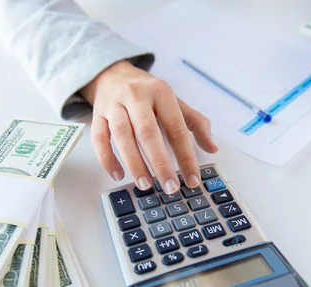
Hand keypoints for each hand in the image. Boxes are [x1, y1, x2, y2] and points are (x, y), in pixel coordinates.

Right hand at [80, 60, 217, 193]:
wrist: (112, 74)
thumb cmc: (147, 93)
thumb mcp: (174, 101)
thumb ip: (195, 123)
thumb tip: (213, 147)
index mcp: (161, 92)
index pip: (176, 128)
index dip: (185, 156)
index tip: (192, 179)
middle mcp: (136, 96)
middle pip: (148, 132)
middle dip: (160, 162)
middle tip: (169, 187)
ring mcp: (114, 105)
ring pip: (122, 135)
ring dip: (134, 162)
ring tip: (145, 184)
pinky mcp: (97, 115)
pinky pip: (99, 139)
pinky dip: (107, 159)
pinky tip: (118, 175)